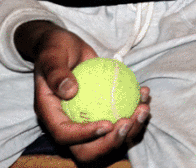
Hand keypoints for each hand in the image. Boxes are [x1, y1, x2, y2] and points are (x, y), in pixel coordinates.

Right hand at [17, 21, 150, 163]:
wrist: (64, 47)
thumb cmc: (54, 49)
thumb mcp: (51, 55)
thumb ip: (56, 73)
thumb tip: (69, 91)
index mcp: (50, 114)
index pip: (65, 135)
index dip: (85, 136)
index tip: (108, 124)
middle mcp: (68, 122)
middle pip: (88, 149)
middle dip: (112, 142)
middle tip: (130, 121)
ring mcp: (86, 119)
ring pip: (109, 138)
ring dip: (131, 128)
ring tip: (144, 107)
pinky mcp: (102, 111)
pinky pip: (121, 119)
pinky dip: (135, 111)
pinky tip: (145, 93)